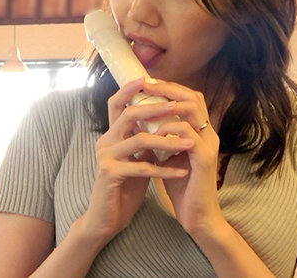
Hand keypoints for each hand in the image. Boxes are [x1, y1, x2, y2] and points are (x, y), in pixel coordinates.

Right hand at [80, 77, 194, 242]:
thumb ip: (145, 140)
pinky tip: (182, 172)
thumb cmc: (125, 187)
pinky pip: (141, 168)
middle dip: (155, 108)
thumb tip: (167, 121)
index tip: (148, 78)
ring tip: (191, 142)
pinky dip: (165, 170)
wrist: (107, 219)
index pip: (116, 104)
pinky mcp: (110, 176)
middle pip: (127, 115)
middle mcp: (105, 142)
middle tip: (178, 106)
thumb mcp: (137, 159)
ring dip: (167, 140)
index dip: (129, 89)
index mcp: (111, 135)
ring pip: (138, 140)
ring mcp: (105, 158)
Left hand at [139, 79, 225, 238]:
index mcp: (201, 132)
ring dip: (167, 105)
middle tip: (146, 84)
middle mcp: (209, 134)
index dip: (170, 88)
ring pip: (192, 110)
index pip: (190, 98)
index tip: (148, 83)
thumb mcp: (169, 156)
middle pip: (193, 97)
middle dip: (168, 88)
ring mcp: (209, 145)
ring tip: (146, 103)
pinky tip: (153, 134)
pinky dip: (168, 130)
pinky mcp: (204, 159)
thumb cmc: (182, 187)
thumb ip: (162, 138)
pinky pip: (187, 135)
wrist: (197, 217)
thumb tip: (140, 121)